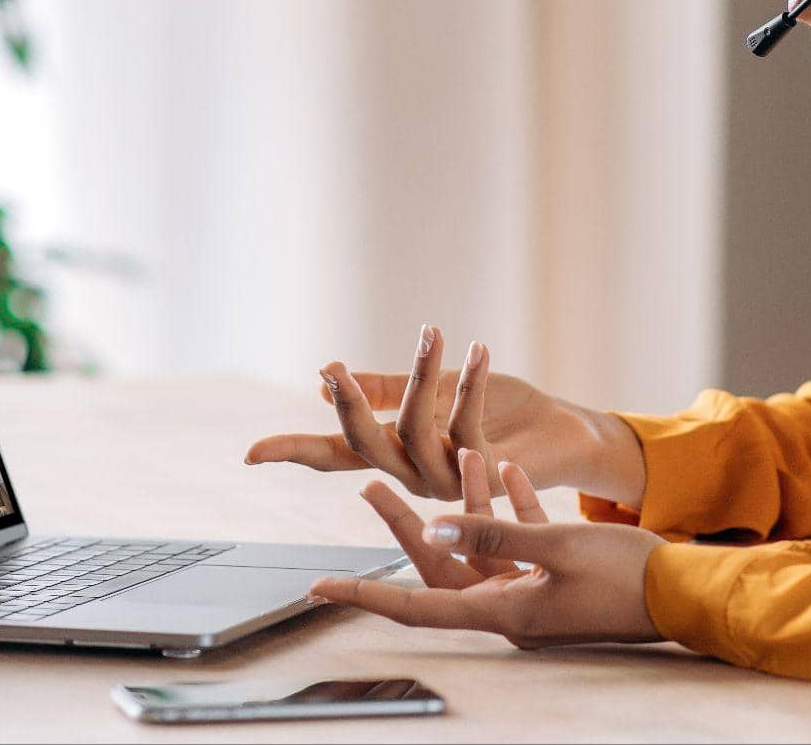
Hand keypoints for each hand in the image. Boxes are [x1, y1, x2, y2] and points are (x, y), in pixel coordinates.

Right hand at [244, 325, 644, 502]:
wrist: (562, 431)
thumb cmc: (499, 408)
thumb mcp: (437, 388)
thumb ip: (387, 387)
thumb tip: (323, 377)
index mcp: (395, 450)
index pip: (334, 454)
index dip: (293, 451)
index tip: (249, 455)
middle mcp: (413, 472)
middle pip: (365, 446)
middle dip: (351, 406)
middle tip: (337, 370)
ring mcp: (449, 479)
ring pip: (417, 429)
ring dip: (424, 374)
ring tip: (434, 330)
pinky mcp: (488, 472)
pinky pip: (468, 424)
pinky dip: (474, 380)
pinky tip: (480, 349)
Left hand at [311, 453, 663, 648]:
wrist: (685, 592)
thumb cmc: (626, 577)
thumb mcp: (555, 547)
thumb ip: (493, 532)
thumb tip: (434, 522)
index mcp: (502, 612)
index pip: (416, 606)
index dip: (365, 594)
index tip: (320, 586)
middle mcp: (510, 608)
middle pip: (440, 564)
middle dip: (405, 522)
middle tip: (369, 486)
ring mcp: (534, 594)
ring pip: (480, 545)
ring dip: (464, 502)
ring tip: (445, 456)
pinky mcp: (557, 577)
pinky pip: (520, 541)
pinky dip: (511, 506)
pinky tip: (510, 466)